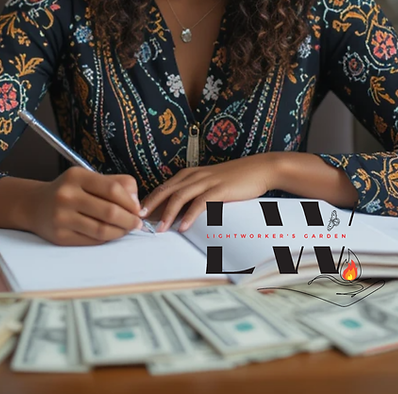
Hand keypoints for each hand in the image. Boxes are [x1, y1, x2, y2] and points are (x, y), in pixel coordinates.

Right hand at [27, 167, 142, 245]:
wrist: (35, 205)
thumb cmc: (69, 191)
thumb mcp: (88, 178)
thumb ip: (116, 184)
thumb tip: (136, 203)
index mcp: (76, 176)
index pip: (112, 189)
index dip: (130, 202)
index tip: (137, 209)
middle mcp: (66, 195)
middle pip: (109, 211)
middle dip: (129, 220)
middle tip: (136, 223)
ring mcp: (62, 217)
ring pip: (102, 230)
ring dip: (120, 232)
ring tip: (126, 229)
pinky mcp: (60, 236)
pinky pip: (92, 241)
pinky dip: (106, 239)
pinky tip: (109, 234)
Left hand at [139, 154, 276, 232]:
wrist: (259, 169)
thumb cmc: (235, 179)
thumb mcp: (210, 183)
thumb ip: (195, 194)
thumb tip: (180, 213)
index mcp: (189, 174)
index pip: (163, 187)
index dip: (150, 200)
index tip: (137, 214)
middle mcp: (194, 175)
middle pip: (166, 190)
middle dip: (151, 206)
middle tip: (138, 220)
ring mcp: (207, 181)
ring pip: (180, 196)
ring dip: (167, 213)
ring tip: (159, 229)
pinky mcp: (220, 189)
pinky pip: (201, 202)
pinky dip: (190, 215)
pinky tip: (183, 226)